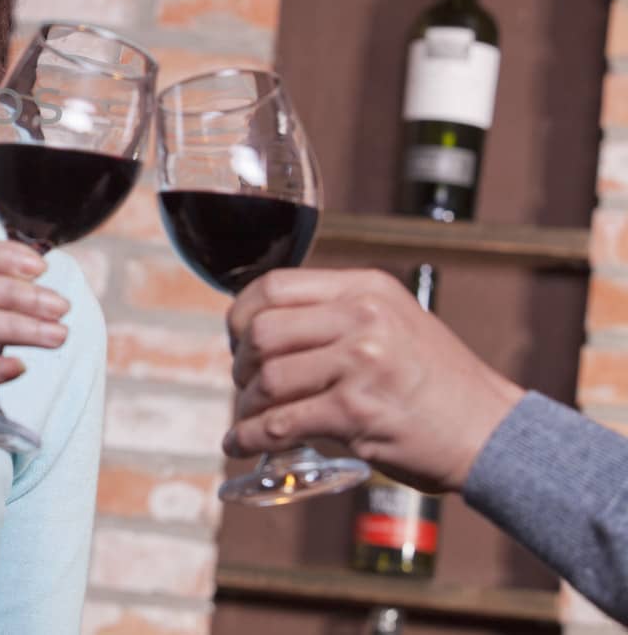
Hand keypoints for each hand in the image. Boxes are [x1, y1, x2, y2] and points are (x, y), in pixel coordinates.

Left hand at [224, 268, 523, 492]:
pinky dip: (250, 437)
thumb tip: (262, 330)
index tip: (238, 340)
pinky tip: (241, 443)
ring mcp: (361, 364)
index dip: (241, 314)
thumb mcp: (393, 321)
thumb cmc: (436, 382)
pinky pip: (281, 423)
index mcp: (365, 288)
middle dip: (241, 363)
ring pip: (268, 379)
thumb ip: (336, 315)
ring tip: (250, 417)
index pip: (273, 285)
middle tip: (246, 382)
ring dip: (247, 404)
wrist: (491, 432)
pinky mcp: (357, 412)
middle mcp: (362, 318)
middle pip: (261, 331)